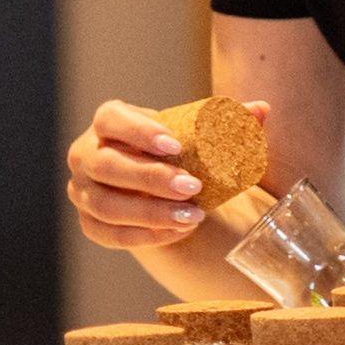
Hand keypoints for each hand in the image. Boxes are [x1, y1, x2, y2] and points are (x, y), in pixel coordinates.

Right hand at [64, 97, 265, 250]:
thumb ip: (230, 121)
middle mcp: (86, 153)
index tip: (175, 146)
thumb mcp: (197, 134)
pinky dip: (143, 236)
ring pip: (106, 204)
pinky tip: (176, 232)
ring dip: (150, 213)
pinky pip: (109, 234)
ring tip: (193, 216)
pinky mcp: (90, 221)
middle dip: (151, 178)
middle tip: (192, 187)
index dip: (138, 132)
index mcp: (109, 121)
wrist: (160, 185)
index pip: (112, 119)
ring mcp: (82, 190)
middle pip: (108, 165)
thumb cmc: (177, 152)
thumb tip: (262, 109)